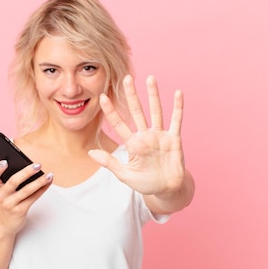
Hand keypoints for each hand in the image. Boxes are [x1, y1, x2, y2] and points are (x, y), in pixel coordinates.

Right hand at [0, 161, 52, 234]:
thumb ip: (11, 182)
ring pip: (26, 190)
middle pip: (13, 181)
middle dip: (27, 172)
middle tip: (38, 165)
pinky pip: (33, 198)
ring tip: (49, 175)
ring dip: (39, 182)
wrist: (4, 225)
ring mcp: (10, 204)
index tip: (4, 161)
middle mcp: (2, 196)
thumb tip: (31, 169)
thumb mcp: (3, 193)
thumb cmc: (6, 203)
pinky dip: (42, 190)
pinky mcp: (19, 211)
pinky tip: (48, 183)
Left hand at [89, 74, 186, 195]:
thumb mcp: (125, 175)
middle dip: (131, 96)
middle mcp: (145, 135)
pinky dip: (177, 107)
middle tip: (126, 78)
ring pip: (155, 111)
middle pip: (137, 111)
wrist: (167, 190)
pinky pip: (176, 120)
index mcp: (132, 144)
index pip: (119, 124)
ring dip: (153, 95)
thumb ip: (109, 163)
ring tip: (150, 79)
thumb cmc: (146, 183)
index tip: (102, 97)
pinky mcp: (174, 138)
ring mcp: (160, 135)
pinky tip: (178, 93)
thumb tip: (90, 153)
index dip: (111, 111)